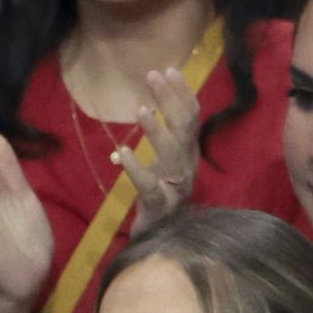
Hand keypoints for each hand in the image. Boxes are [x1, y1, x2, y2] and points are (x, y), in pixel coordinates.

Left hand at [121, 67, 200, 234]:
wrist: (159, 243)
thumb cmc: (158, 199)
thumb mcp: (161, 164)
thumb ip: (159, 140)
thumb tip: (146, 105)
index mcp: (188, 155)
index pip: (191, 118)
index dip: (182, 93)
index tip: (168, 69)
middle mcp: (186, 167)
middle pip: (184, 129)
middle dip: (171, 99)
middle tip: (153, 75)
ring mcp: (175, 188)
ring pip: (171, 155)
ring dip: (156, 131)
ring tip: (140, 110)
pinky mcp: (158, 207)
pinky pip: (148, 185)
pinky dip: (135, 168)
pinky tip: (121, 153)